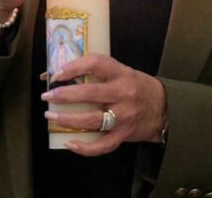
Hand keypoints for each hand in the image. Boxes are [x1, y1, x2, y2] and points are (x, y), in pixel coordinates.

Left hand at [41, 54, 166, 155]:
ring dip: (67, 119)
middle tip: (47, 96)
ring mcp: (124, 116)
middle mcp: (123, 94)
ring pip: (91, 120)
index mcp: (121, 74)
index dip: (74, 67)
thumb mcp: (121, 72)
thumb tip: (59, 73)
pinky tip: (69, 143)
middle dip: (64, 95)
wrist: (164, 109)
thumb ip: (97, 72)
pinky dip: (85, 147)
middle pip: (89, 94)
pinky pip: (102, 145)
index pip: (96, 64)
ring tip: (50, 117)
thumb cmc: (137, 87)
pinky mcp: (124, 135)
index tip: (56, 73)